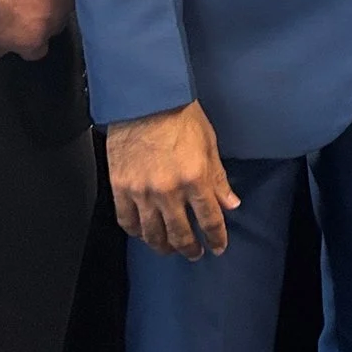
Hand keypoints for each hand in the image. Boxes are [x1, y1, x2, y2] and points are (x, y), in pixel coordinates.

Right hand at [108, 103, 241, 259]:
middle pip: (181, 234)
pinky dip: (137, 232)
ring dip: (164, 246)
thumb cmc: (180, 115)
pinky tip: (144, 233)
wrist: (144, 98)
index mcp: (195, 178)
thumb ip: (218, 178)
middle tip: (195, 253)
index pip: (209, 219)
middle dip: (191, 248)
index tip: (218, 246)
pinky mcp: (120, 188)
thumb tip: (231, 204)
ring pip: (153, 234)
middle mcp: (169, 190)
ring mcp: (142, 192)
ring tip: (170, 249)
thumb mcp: (209, 143)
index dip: (216, 237)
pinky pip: (127, 221)